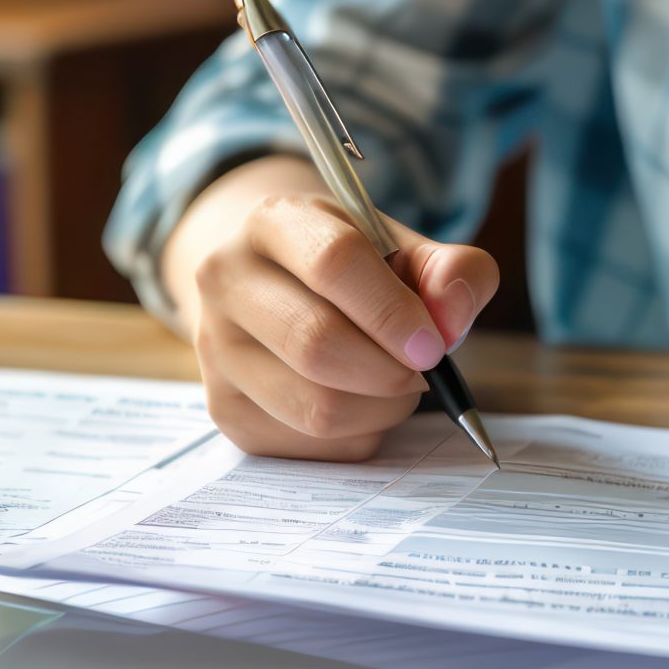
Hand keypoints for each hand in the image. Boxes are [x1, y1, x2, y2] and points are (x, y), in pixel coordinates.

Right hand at [181, 191, 496, 460]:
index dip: (393, 311)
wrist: (278, 283)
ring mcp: (216, 349)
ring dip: (382, 408)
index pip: (333, 262)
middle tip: (424, 371)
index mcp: (273, 222)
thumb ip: (452, 271)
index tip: (434, 344)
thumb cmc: (354, 269)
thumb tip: (452, 321)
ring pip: (317, 408)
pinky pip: (313, 446)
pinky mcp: (225, 409)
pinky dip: (360, 434)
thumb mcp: (405, 248)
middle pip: (316, 344)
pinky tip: (362, 403)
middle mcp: (226, 280)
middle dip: (391, 370)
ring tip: (396, 382)